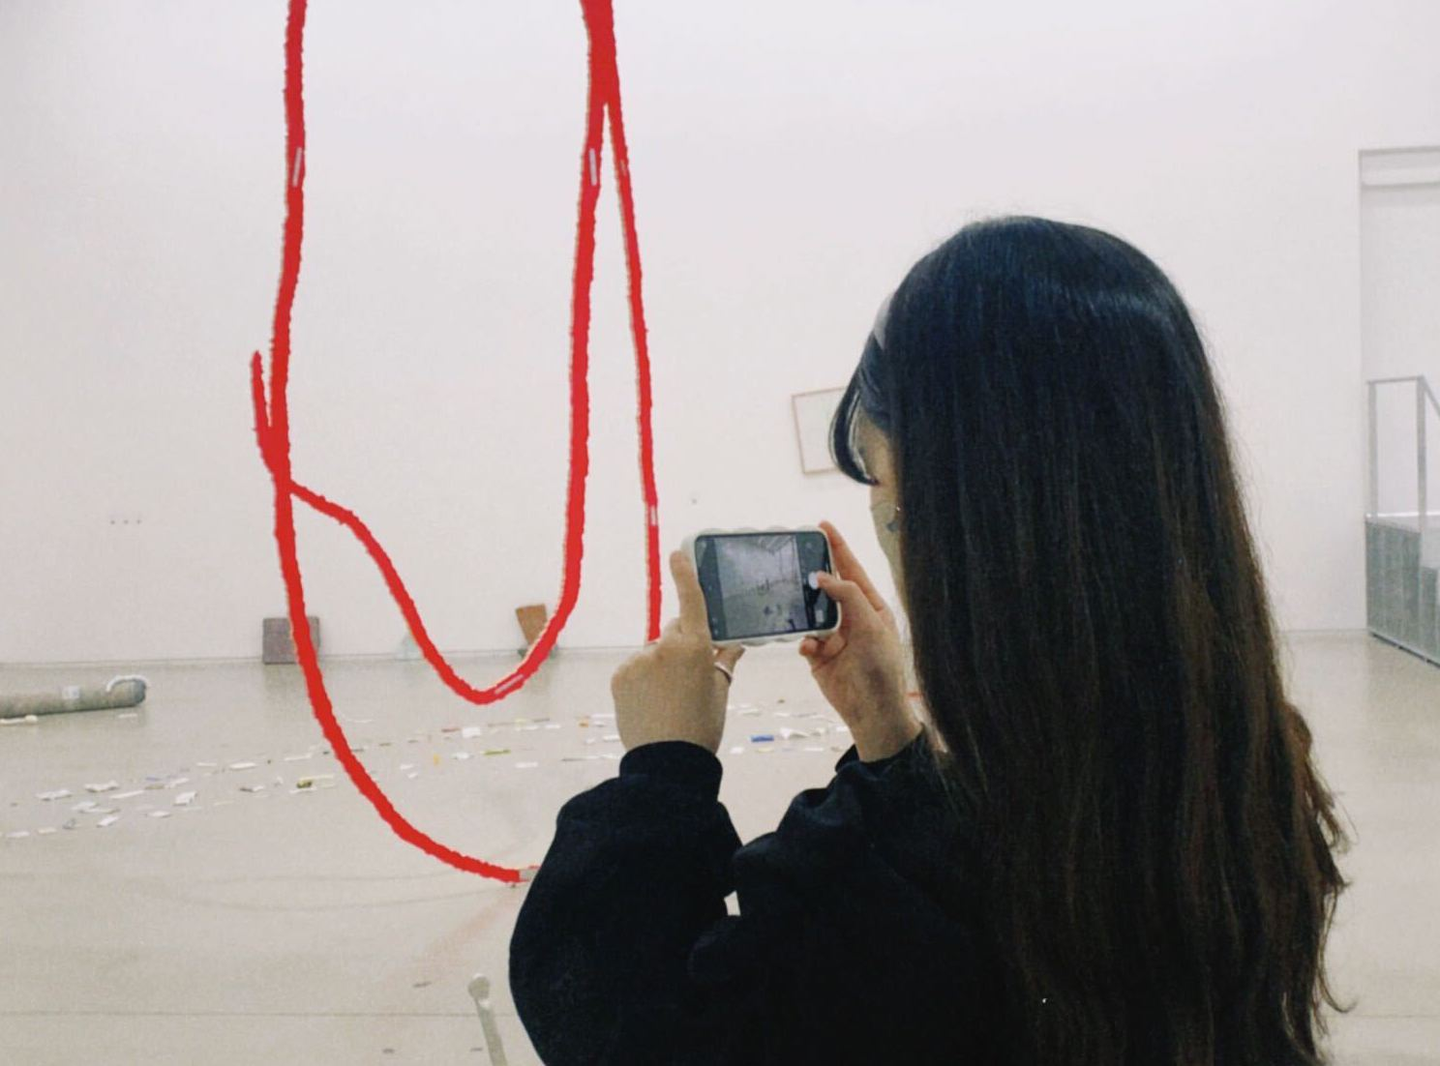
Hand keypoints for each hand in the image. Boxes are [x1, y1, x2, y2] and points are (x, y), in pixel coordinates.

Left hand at [611, 550, 745, 754]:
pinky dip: (642, 678)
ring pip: (653, 652)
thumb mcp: (720, 691)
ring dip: (660, 665)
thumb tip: (735, 641)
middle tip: (689, 678)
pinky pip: (635, 668)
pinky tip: (651, 702)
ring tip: (668, 699)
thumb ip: (724, 660)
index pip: (690, 602)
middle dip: (681, 645)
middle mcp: (664, 646)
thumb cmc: (702, 727)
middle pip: (673, 631)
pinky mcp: (620, 675)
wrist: (666, 762)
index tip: (676, 553)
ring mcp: (639, 660)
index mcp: (695, 647)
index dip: (684, 575)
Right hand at [799, 520, 919, 761]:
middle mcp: (851, 618)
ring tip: (794, 601)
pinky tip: (809, 648)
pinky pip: (804, 640)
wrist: (872, 711)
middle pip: (827, 588)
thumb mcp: (871, 625)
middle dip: (812, 576)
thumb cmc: (881, 668)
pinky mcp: (818, 656)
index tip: (822, 526)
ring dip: (804, 611)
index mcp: (869, 606)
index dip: (837, 547)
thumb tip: (823, 576)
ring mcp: (833, 636)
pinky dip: (804, 641)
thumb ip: (848, 596)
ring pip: (810, 613)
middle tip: (795, 558)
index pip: (851, 570)